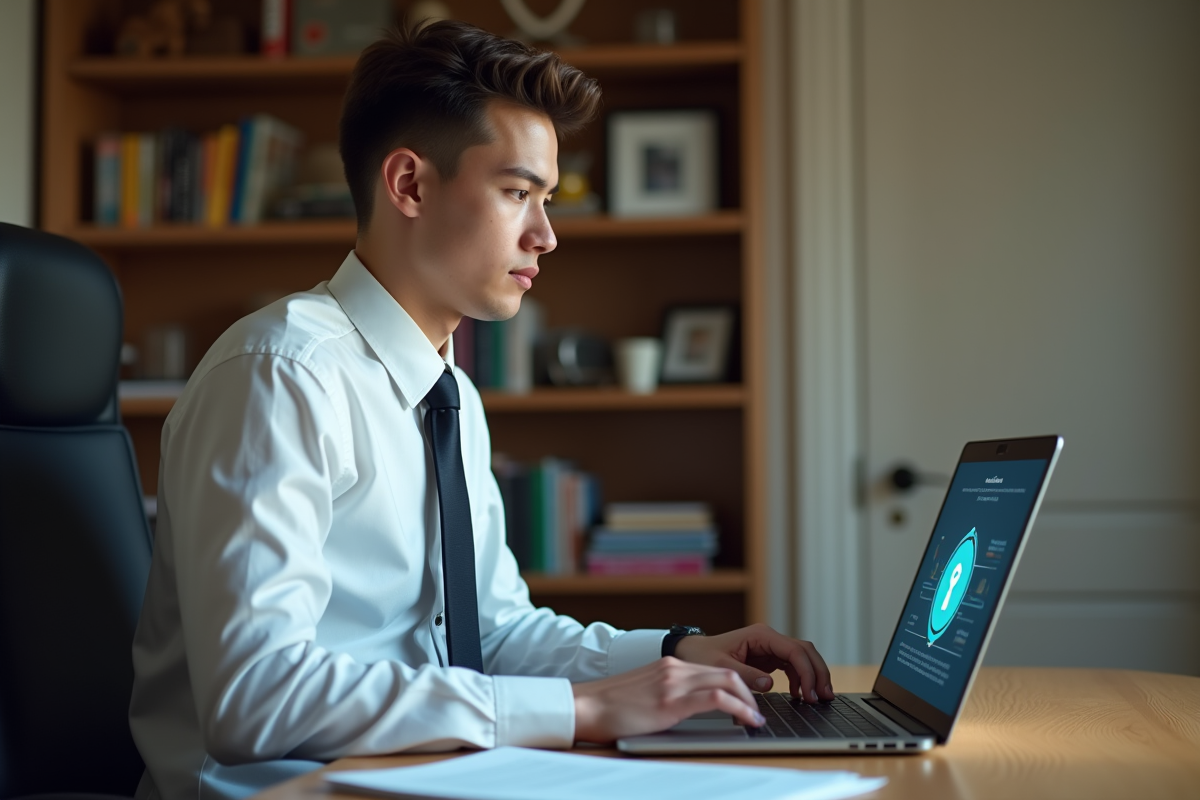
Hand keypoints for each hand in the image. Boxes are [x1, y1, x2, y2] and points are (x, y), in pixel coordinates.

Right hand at [572, 657, 764, 742]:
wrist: (585, 706)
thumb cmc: (609, 707)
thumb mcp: (644, 693)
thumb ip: (666, 694)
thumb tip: (685, 709)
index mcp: (669, 666)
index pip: (714, 669)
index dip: (737, 684)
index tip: (747, 701)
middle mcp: (675, 669)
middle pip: (726, 672)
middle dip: (748, 692)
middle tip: (757, 711)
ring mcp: (674, 683)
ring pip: (727, 682)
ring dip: (748, 701)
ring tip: (756, 718)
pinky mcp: (672, 701)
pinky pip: (717, 700)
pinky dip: (739, 709)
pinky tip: (747, 720)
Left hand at [673, 623, 833, 703]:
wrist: (692, 652)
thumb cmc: (704, 656)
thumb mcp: (721, 667)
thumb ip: (746, 675)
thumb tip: (770, 684)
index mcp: (760, 635)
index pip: (794, 650)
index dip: (807, 671)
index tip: (811, 693)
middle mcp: (769, 638)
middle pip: (805, 651)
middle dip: (818, 672)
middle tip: (826, 696)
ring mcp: (770, 647)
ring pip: (802, 657)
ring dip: (813, 676)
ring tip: (819, 699)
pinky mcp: (769, 657)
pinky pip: (792, 666)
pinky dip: (801, 679)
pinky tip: (801, 695)